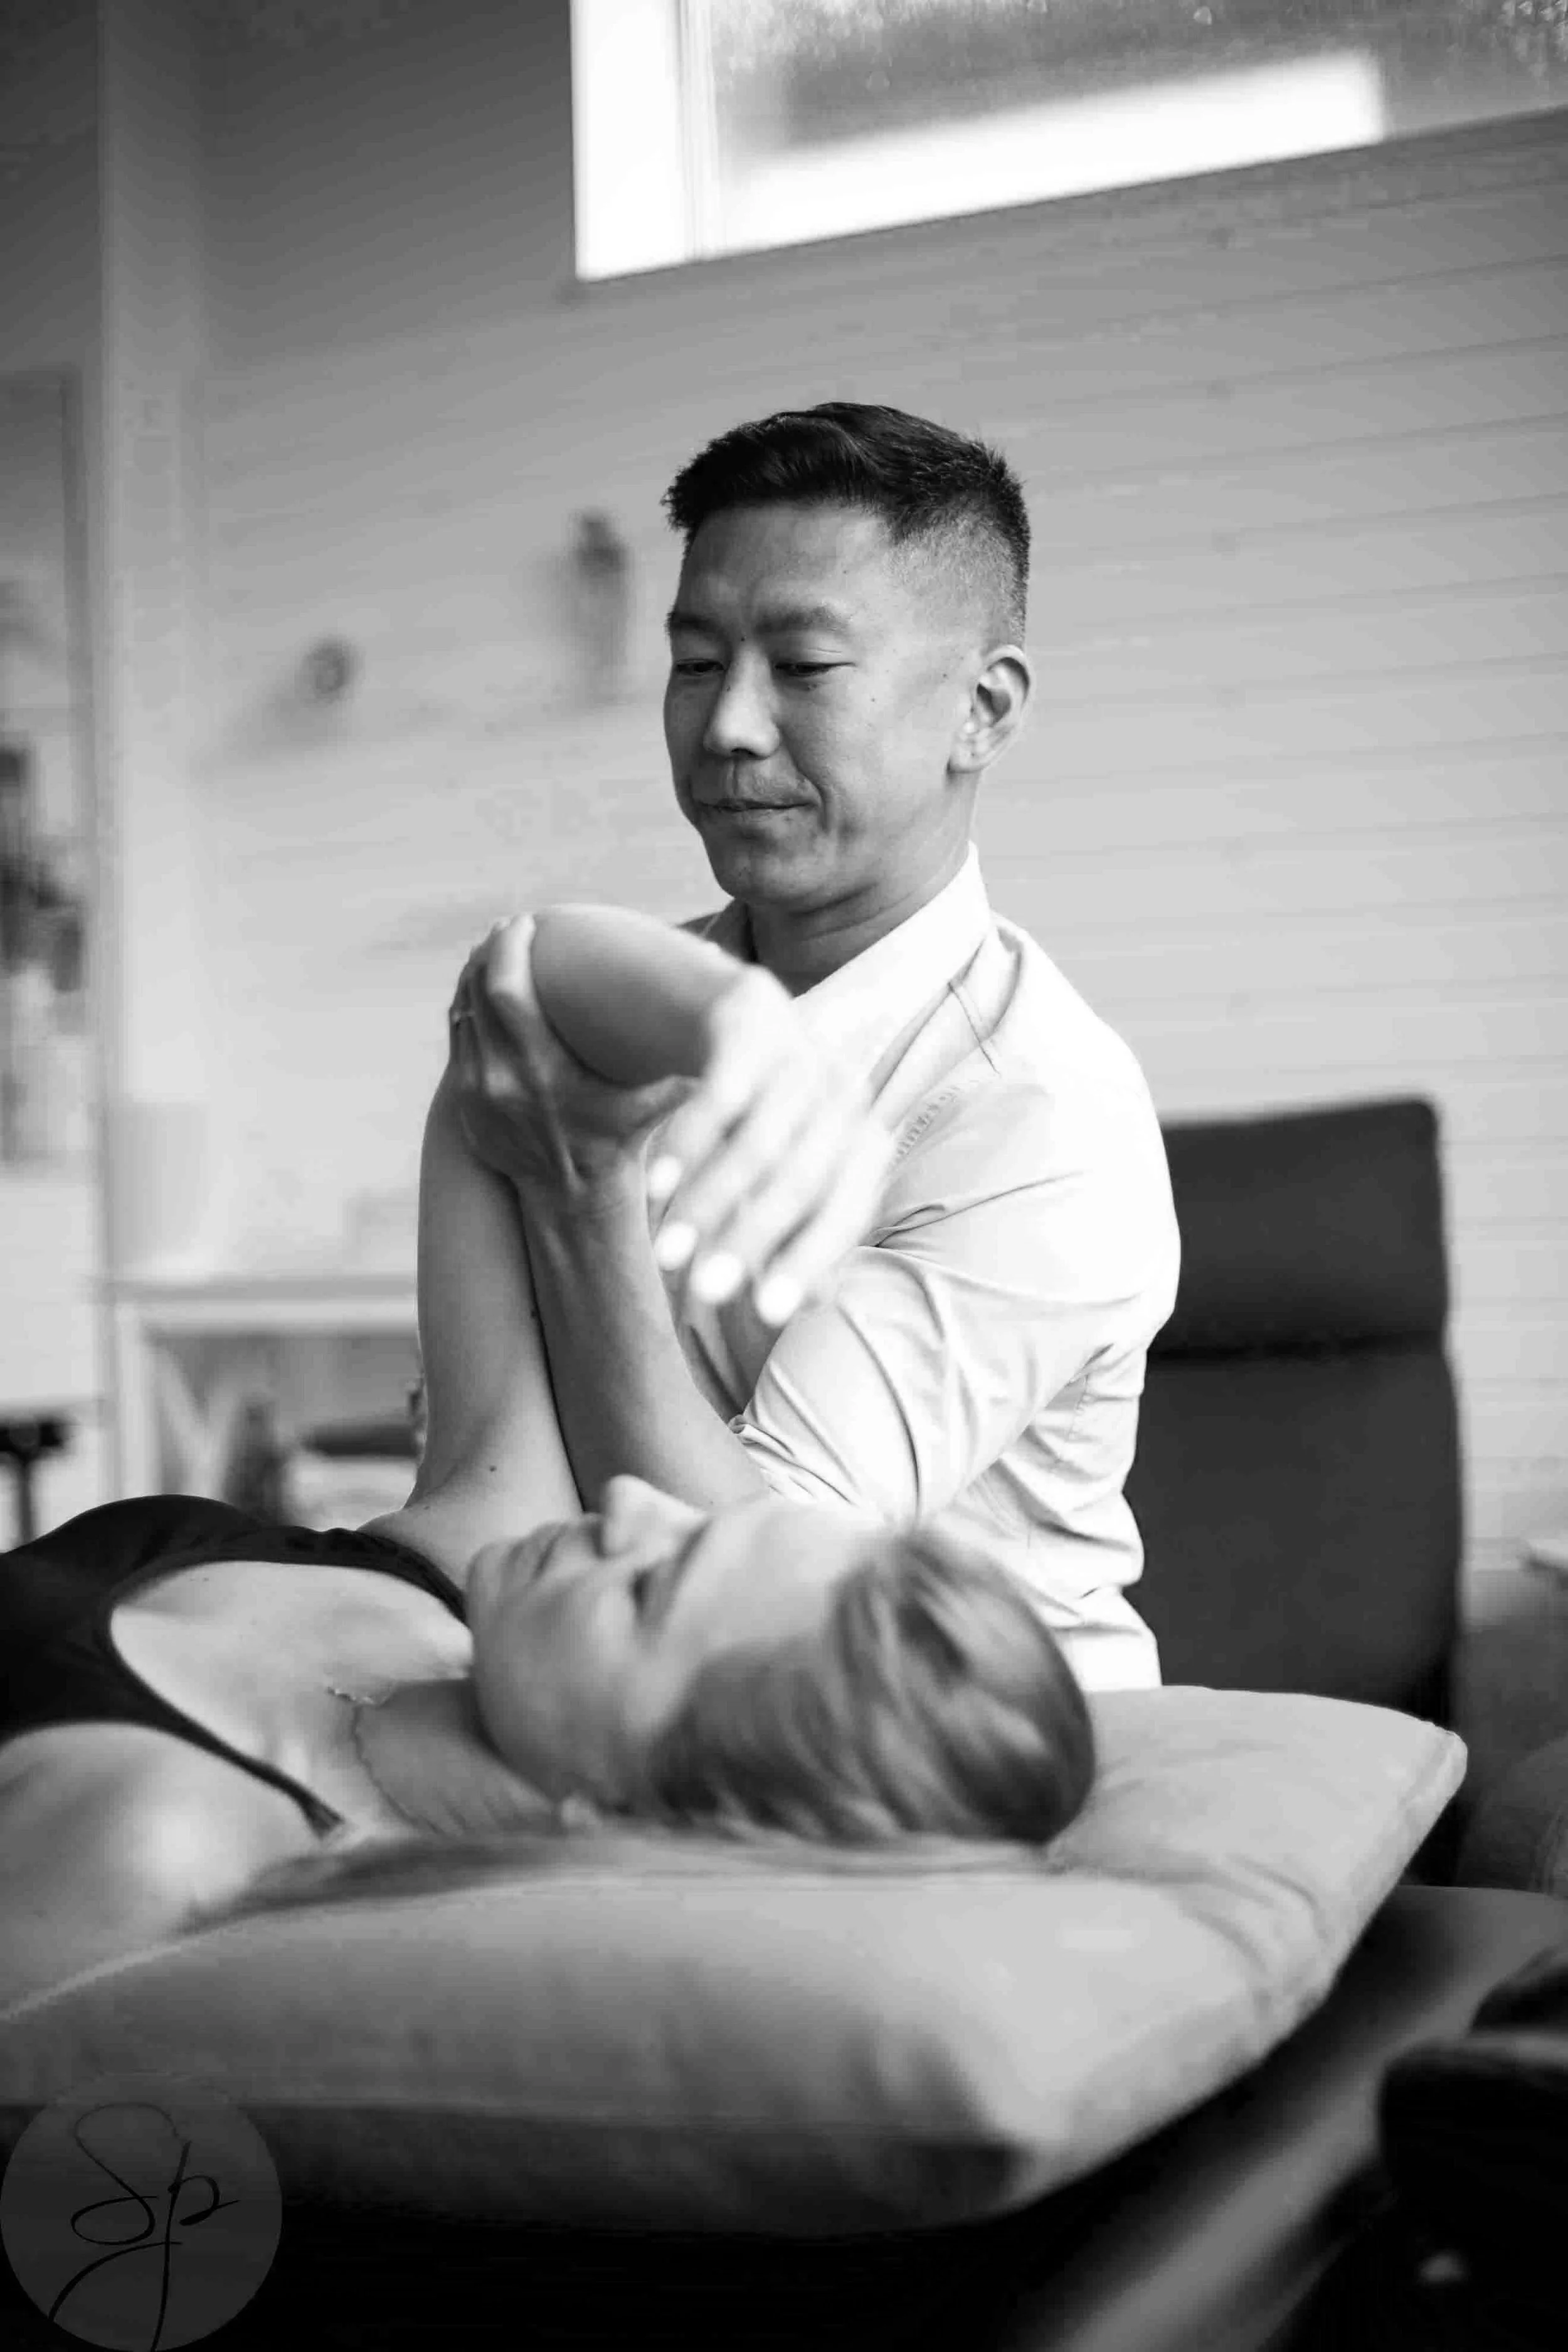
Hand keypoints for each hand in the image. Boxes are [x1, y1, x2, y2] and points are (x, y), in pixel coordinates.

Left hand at [447, 934, 690, 1193]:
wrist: (573, 1200)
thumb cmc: (621, 1142)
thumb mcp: (652, 1103)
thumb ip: (682, 1059)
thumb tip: (720, 991)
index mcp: (541, 1072)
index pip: (508, 990)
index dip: (509, 948)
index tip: (526, 920)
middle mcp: (499, 1081)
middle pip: (476, 993)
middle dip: (489, 953)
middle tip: (509, 927)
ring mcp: (476, 1094)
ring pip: (462, 1015)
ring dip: (474, 979)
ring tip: (492, 952)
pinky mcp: (463, 1106)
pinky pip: (459, 1042)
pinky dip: (469, 1011)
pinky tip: (484, 995)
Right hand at [644, 964, 896, 1327]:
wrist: (738, 1019)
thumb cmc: (772, 1118)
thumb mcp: (791, 1175)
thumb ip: (803, 1234)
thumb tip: (820, 1304)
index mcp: (866, 1140)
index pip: (844, 1210)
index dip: (807, 1262)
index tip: (764, 1313)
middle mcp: (845, 1095)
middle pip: (801, 1180)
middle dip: (749, 1240)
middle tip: (701, 1292)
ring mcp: (801, 1053)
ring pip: (757, 1142)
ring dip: (708, 1202)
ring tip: (666, 1252)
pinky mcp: (753, 1022)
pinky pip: (720, 1093)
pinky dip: (689, 1145)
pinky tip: (657, 1187)